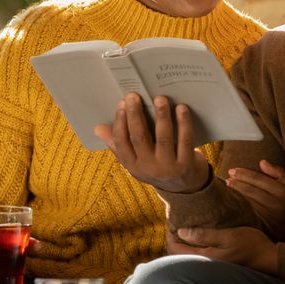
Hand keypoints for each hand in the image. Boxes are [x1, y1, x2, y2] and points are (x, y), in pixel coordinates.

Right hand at [94, 93, 210, 193]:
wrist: (185, 187)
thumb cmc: (157, 166)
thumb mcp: (136, 161)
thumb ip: (118, 145)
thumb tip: (98, 128)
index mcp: (133, 165)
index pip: (121, 142)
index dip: (120, 122)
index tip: (121, 103)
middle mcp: (148, 168)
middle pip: (139, 138)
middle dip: (135, 115)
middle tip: (134, 96)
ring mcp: (168, 168)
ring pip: (163, 138)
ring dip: (161, 116)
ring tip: (160, 98)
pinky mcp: (186, 165)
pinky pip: (185, 140)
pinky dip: (184, 123)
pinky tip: (181, 108)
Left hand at [167, 226, 277, 274]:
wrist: (269, 260)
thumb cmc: (251, 245)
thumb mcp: (228, 236)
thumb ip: (205, 235)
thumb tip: (181, 232)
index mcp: (206, 258)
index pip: (177, 250)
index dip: (170, 236)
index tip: (171, 223)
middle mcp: (206, 266)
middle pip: (181, 256)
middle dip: (176, 242)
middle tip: (176, 227)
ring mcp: (213, 268)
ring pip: (190, 258)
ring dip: (185, 246)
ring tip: (186, 231)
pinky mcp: (219, 266)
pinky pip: (200, 258)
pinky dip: (195, 250)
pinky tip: (199, 240)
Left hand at [226, 160, 284, 242]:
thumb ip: (280, 173)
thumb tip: (262, 162)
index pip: (259, 178)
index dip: (244, 173)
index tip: (233, 170)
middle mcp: (277, 204)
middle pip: (251, 189)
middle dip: (236, 182)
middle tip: (227, 179)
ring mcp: (269, 217)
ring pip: (247, 201)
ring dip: (234, 193)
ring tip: (227, 187)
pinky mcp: (263, 227)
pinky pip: (247, 214)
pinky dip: (238, 207)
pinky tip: (231, 203)